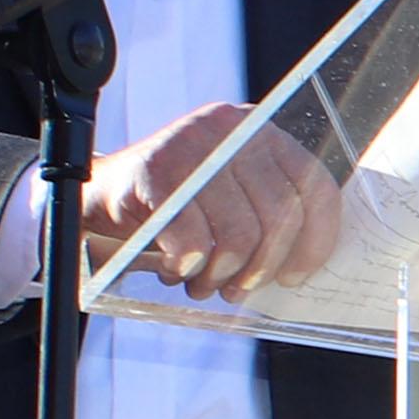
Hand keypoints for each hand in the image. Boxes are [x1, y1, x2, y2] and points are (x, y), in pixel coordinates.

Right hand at [80, 99, 341, 299]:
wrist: (104, 195)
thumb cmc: (179, 208)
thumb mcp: (232, 198)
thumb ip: (269, 215)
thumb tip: (304, 266)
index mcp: (260, 132)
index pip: (314, 185)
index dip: (314, 241)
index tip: (294, 278)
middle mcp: (231, 129)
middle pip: (280, 214)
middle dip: (261, 268)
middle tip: (235, 289)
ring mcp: (192, 144)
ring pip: (239, 234)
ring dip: (220, 275)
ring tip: (200, 281)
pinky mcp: (154, 170)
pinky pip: (192, 241)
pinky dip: (186, 268)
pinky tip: (174, 267)